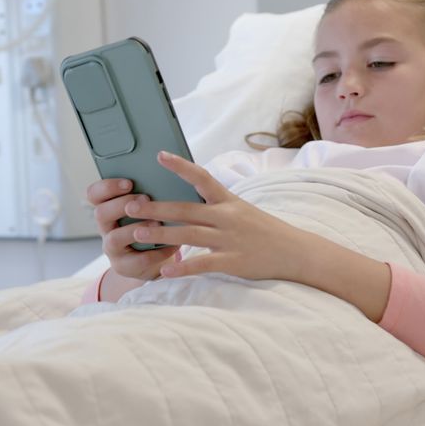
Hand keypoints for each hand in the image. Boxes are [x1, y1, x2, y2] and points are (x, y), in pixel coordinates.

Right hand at [86, 178, 179, 280]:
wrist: (155, 262)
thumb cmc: (152, 226)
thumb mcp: (147, 209)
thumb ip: (147, 195)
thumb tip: (164, 178)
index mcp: (108, 208)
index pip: (94, 194)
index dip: (107, 187)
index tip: (129, 182)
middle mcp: (106, 228)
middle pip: (100, 214)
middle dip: (122, 205)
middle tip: (145, 199)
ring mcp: (113, 249)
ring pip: (114, 238)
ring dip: (136, 228)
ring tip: (157, 223)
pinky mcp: (125, 267)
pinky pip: (138, 259)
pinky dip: (157, 251)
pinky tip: (173, 244)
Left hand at [123, 151, 317, 280]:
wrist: (295, 252)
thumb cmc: (264, 231)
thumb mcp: (242, 210)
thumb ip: (216, 205)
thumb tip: (189, 195)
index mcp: (228, 201)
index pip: (201, 177)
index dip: (180, 166)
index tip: (159, 156)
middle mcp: (226, 217)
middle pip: (185, 209)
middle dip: (155, 208)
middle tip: (129, 207)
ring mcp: (229, 239)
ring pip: (188, 235)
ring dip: (160, 234)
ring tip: (136, 234)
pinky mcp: (233, 261)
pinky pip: (203, 263)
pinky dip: (182, 267)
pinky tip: (164, 270)